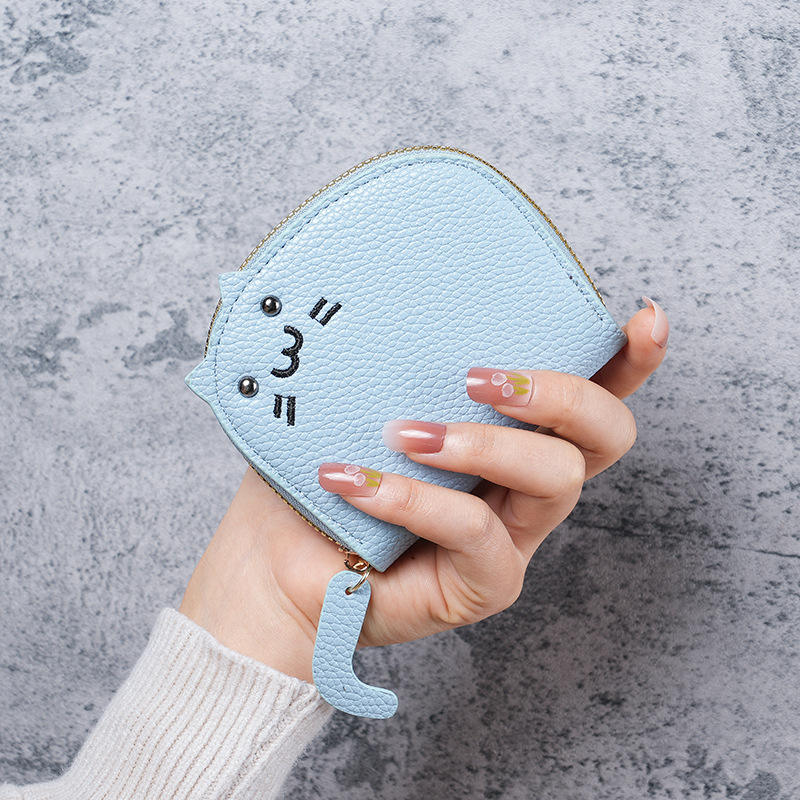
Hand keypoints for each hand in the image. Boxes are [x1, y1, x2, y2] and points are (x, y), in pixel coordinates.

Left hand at [180, 298, 668, 682]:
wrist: (277, 564)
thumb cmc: (318, 475)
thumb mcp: (353, 402)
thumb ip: (385, 354)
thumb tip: (370, 276)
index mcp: (509, 432)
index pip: (591, 392)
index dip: (630, 359)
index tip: (644, 316)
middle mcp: (524, 482)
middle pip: (603, 433)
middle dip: (557, 393)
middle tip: (478, 378)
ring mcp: (512, 535)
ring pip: (556, 478)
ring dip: (483, 443)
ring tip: (404, 432)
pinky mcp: (484, 583)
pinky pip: (478, 533)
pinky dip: (417, 498)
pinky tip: (353, 481)